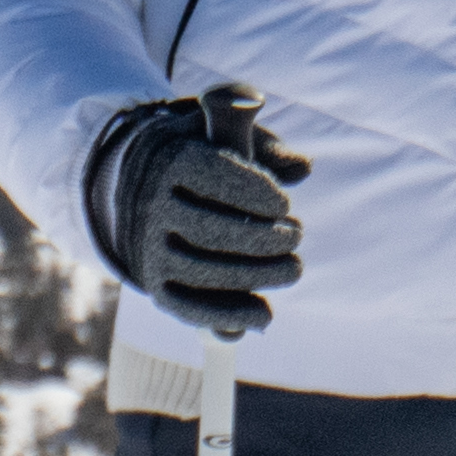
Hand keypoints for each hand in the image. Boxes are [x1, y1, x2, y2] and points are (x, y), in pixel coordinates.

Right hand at [84, 87, 309, 332]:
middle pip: (207, 229)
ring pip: (201, 271)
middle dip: (260, 237)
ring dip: (255, 275)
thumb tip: (303, 167)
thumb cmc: (209, 160)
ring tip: (293, 268)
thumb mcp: (234, 140)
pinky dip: (228, 315)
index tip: (284, 204)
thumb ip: (270, 150)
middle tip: (297, 236)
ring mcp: (152, 249)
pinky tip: (265, 314)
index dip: (250, 193)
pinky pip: (188, 307)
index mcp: (173, 162)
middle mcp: (153, 207)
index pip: (209, 176)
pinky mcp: (157, 284)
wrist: (152, 189)